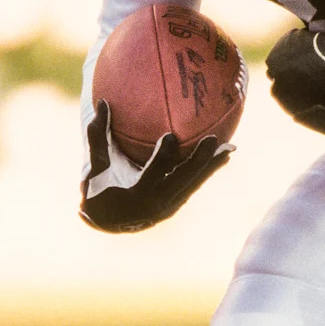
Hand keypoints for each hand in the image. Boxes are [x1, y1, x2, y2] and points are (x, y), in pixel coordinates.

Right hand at [80, 101, 231, 232]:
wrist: (108, 222)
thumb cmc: (98, 189)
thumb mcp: (94, 167)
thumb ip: (98, 138)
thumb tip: (103, 104)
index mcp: (136, 194)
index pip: (153, 174)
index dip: (163, 157)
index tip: (171, 136)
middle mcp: (157, 203)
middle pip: (182, 180)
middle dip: (198, 162)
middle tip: (212, 140)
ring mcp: (170, 206)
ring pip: (194, 184)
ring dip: (212, 166)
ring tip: (230, 147)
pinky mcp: (178, 204)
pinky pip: (195, 185)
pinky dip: (209, 170)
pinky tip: (224, 155)